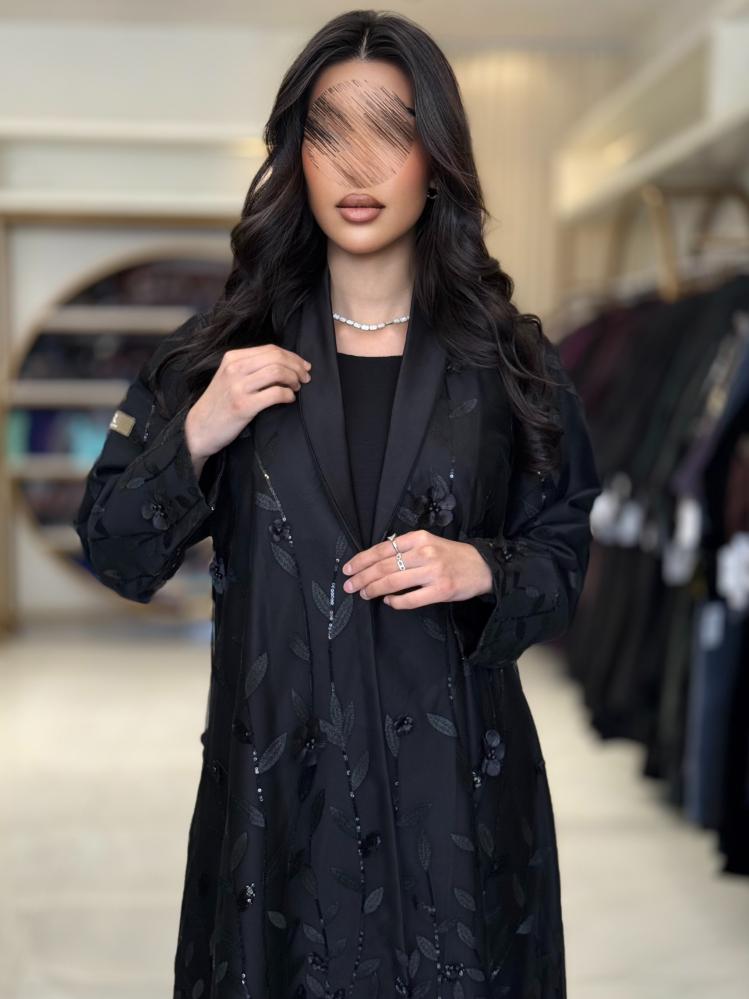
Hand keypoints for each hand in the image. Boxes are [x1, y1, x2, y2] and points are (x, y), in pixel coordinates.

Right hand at [184, 344, 311, 460]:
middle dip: (297, 366)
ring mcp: (238, 387)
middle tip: (305, 378)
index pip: (270, 349)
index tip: (303, 366)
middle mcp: (235, 368)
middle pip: (276, 358)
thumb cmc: (219, 404)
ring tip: (297, 388)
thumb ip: (251, 367)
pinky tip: (289, 399)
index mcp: (232, 358)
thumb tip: (283, 363)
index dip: (292, 356)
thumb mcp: (229, 377)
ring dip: (294, 380)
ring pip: (277, 372)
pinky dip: (288, 395)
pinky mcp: (244, 406)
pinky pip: (275, 394)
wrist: (198, 428)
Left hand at [341, 529, 493, 609]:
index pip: (383, 549)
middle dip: (362, 577)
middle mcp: (424, 552)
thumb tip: (375, 562)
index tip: (348, 568)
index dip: (362, 560)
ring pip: (393, 581)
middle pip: (384, 566)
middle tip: (349, 585)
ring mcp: (433, 572)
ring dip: (374, 589)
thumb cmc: (451, 555)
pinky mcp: (441, 590)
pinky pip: (411, 599)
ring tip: (363, 594)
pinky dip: (396, 602)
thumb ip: (405, 549)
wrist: (482, 566)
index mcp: (419, 538)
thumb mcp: (428, 543)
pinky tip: (388, 602)